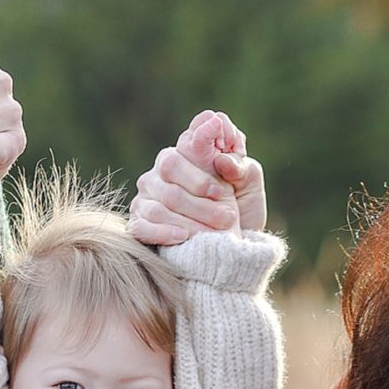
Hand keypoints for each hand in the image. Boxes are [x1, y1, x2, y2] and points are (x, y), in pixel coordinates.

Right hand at [130, 109, 267, 244]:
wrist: (229, 251)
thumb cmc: (240, 212)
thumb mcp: (249, 186)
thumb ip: (241, 167)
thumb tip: (222, 160)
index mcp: (188, 152)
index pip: (190, 136)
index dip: (204, 136)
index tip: (224, 150)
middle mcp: (162, 170)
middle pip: (170, 164)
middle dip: (199, 185)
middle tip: (225, 204)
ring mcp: (146, 197)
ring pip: (162, 199)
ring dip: (191, 215)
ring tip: (215, 229)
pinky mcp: (138, 224)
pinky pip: (142, 225)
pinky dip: (164, 231)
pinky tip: (183, 237)